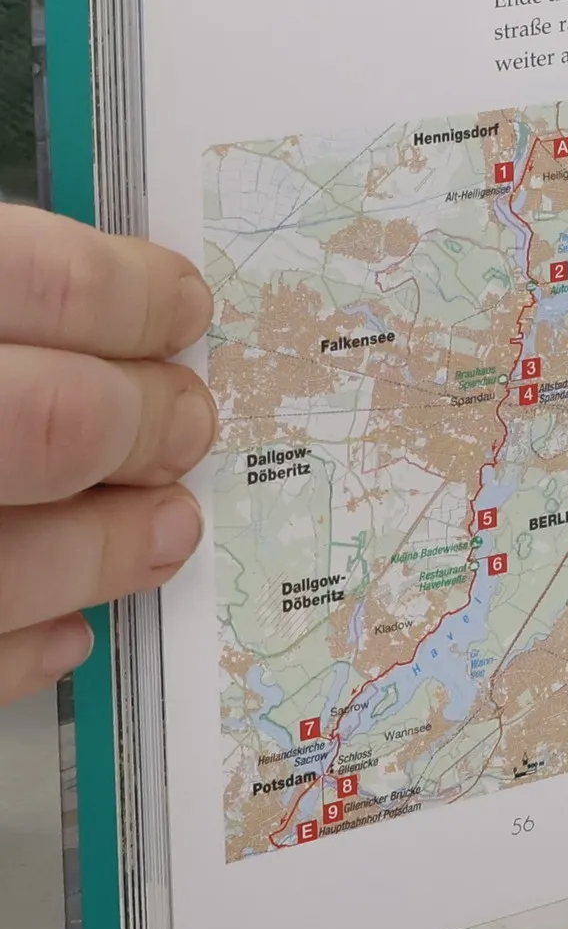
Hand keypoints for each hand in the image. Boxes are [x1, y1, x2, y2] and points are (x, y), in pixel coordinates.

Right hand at [0, 205, 214, 704]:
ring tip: (168, 529)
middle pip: (51, 424)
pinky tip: (65, 624)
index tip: (183, 310)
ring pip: (9, 562)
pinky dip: (21, 646)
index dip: (130, 297)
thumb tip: (111, 303)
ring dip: (110, 549)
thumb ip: (3, 298)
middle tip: (188, 424)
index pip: (36, 282)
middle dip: (144, 424)